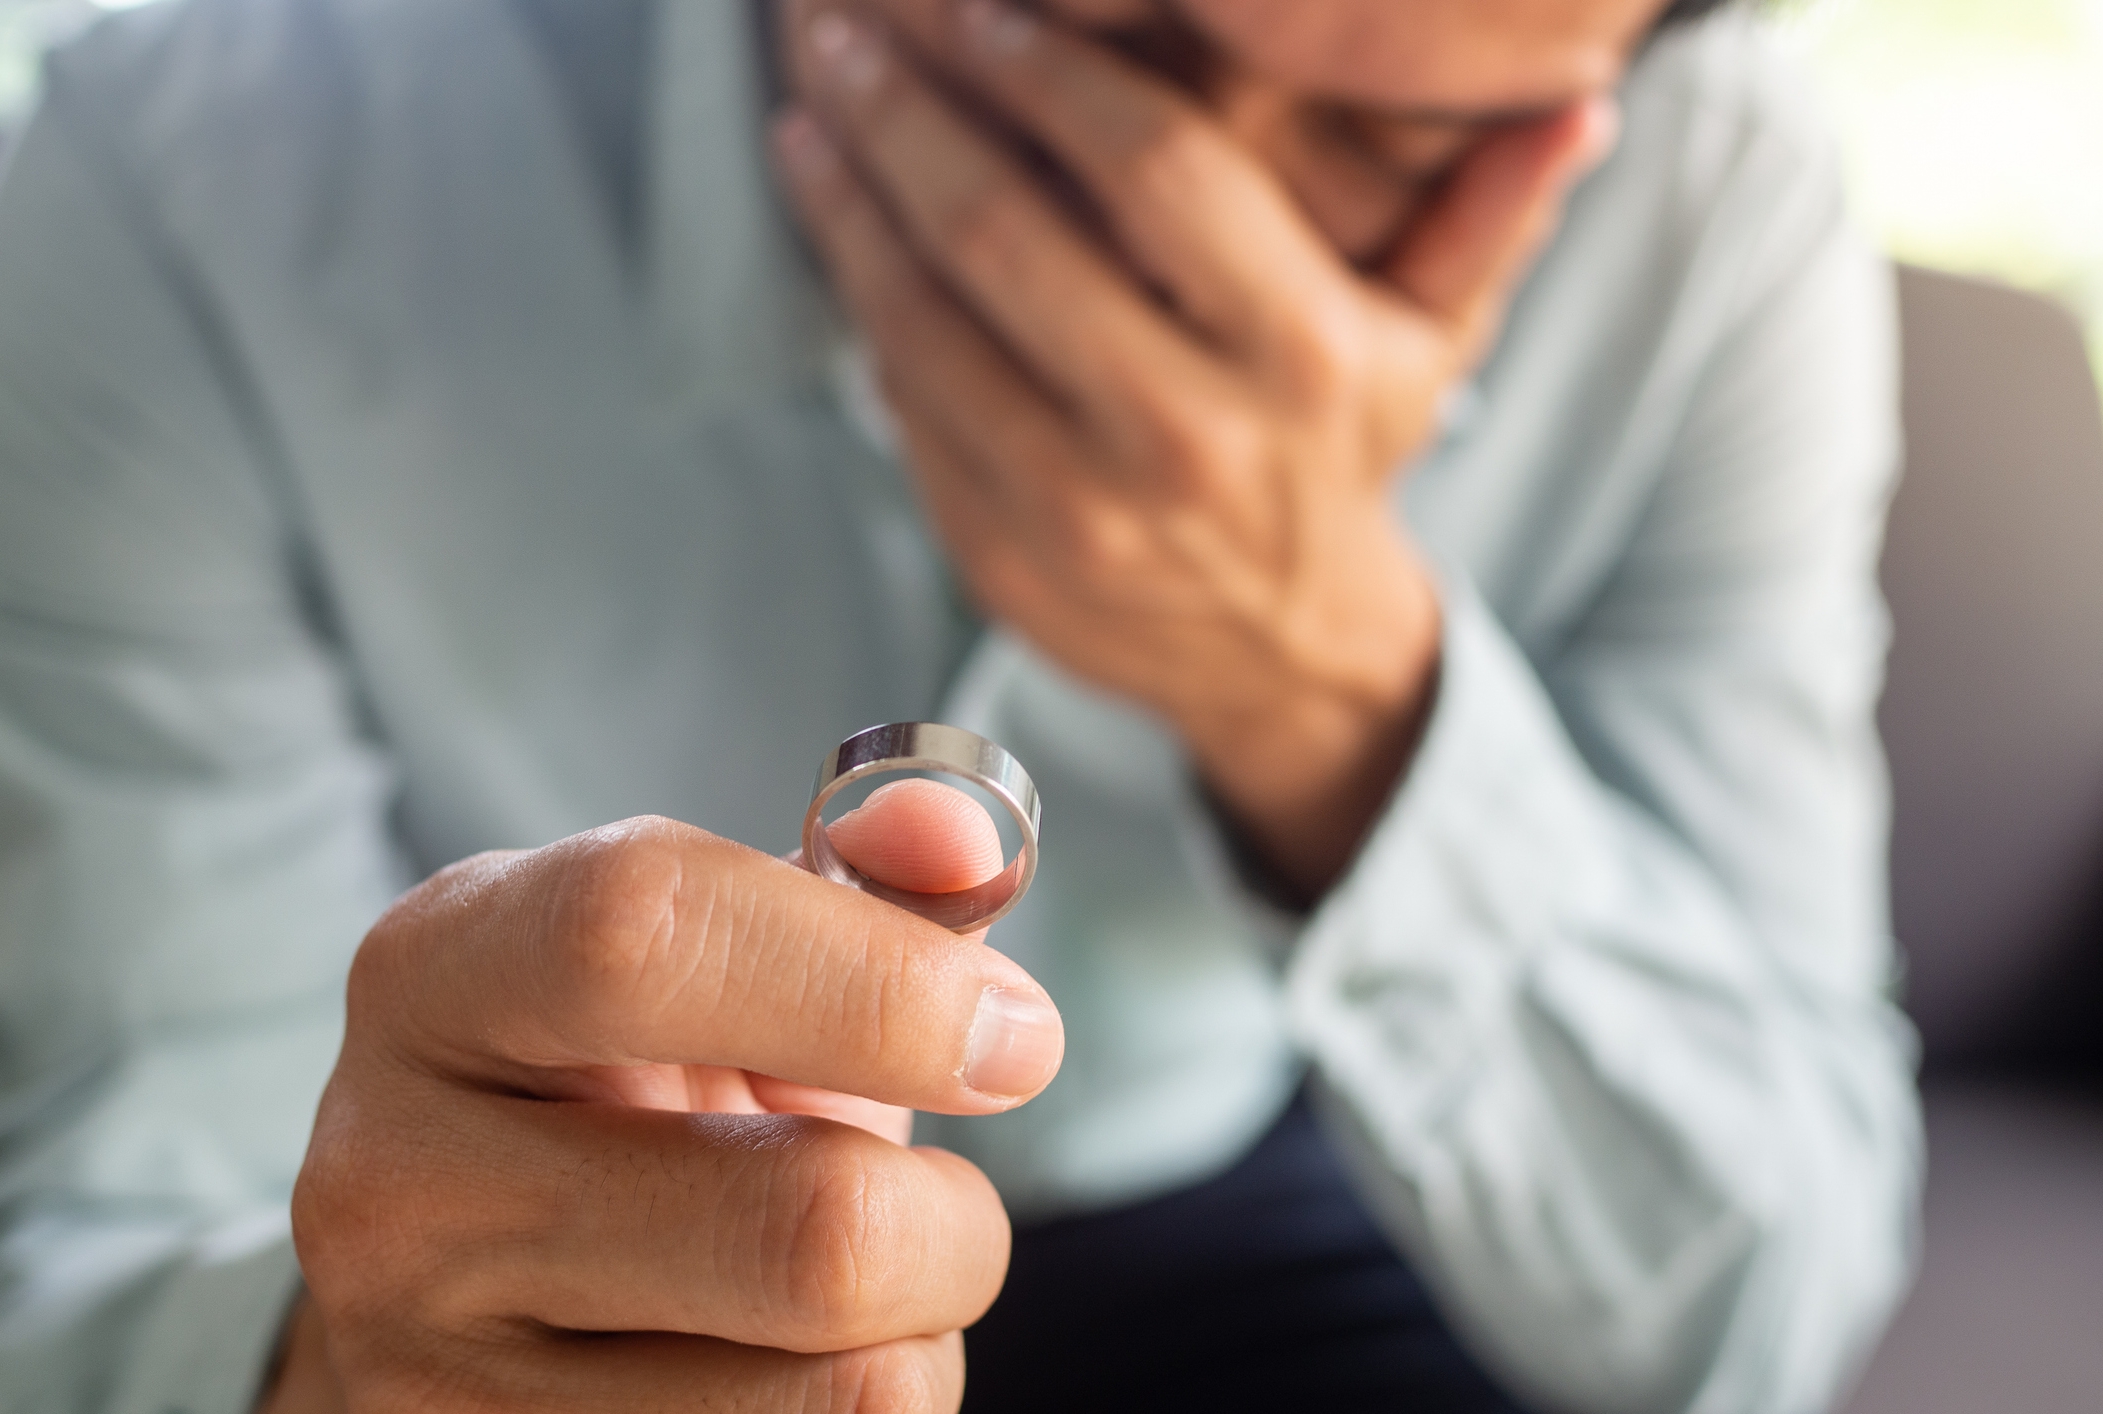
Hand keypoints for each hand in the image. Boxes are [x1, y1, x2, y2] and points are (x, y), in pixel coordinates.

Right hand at [263, 781, 1060, 1411]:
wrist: (465, 1287)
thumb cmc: (630, 1093)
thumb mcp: (724, 969)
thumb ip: (859, 886)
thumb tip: (960, 836)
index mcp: (439, 972)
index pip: (642, 931)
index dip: (879, 980)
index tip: (1016, 1034)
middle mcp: (393, 1180)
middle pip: (811, 1229)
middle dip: (948, 1221)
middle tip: (935, 1206)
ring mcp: (425, 1377)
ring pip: (850, 1395)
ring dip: (914, 1342)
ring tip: (838, 1302)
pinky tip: (785, 1379)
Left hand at [773, 0, 1615, 895]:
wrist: (1283, 653)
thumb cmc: (1345, 456)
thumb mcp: (1431, 341)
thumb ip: (1488, 214)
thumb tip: (1581, 99)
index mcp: (1303, 354)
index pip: (1153, 166)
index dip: (1050, 67)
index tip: (979, 0)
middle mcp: (1187, 434)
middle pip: (1007, 232)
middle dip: (910, 109)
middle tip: (842, 25)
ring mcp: (1081, 509)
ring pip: (925, 318)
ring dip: (852, 195)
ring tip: (810, 104)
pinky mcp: (1001, 554)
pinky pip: (904, 398)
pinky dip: (856, 295)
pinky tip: (830, 211)